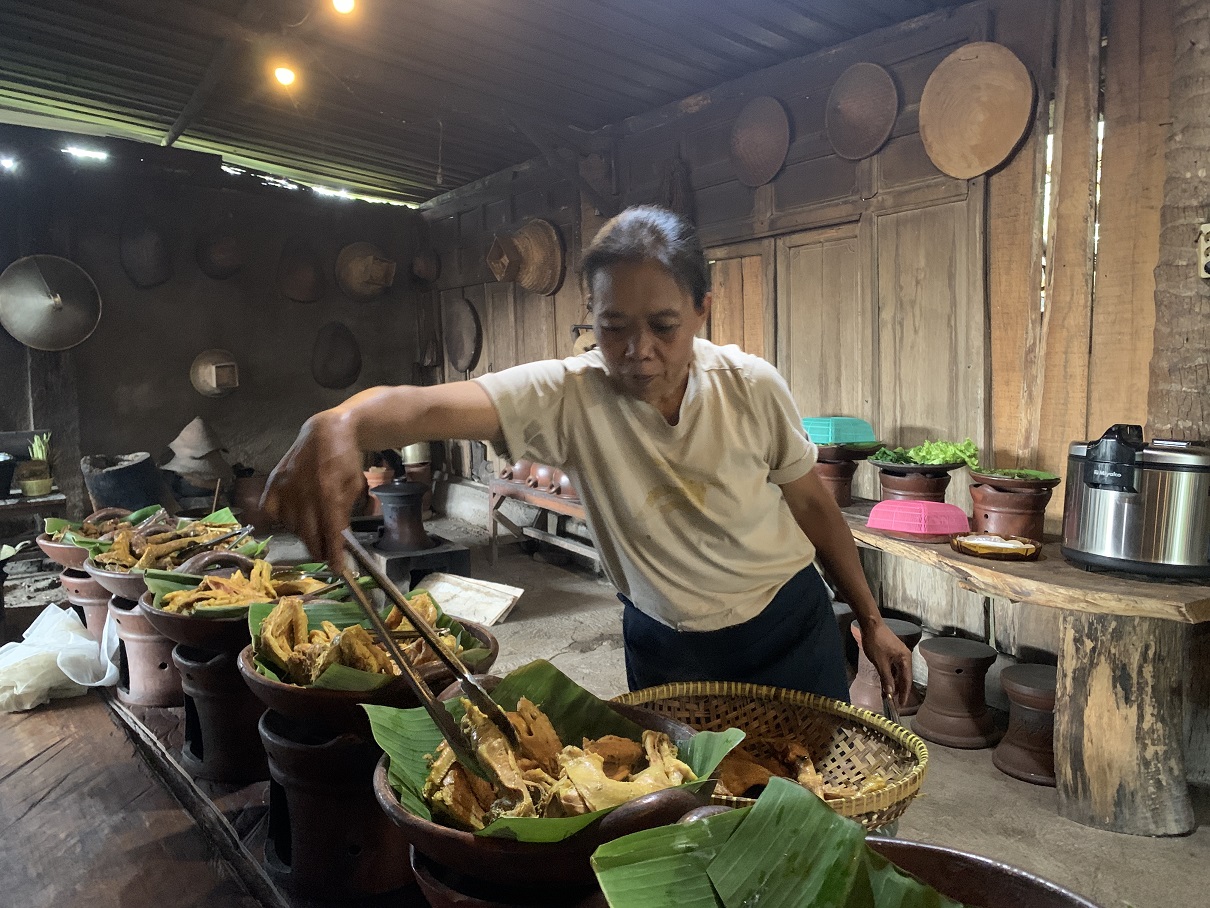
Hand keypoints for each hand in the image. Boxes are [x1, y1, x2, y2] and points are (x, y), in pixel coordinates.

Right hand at [261, 409, 363, 568]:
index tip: (337, 568)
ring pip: (291, 525)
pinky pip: (270, 511)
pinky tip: (291, 519)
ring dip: (303, 533)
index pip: (330, 530)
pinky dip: (279, 520)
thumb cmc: (345, 460)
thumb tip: (339, 539)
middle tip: (325, 555)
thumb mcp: (354, 485)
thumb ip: (345, 512)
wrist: (326, 431)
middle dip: (318, 548)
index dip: (333, 552)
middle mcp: (304, 490)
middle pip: (308, 532)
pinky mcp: (273, 482)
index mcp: (328, 489)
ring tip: (312, 531)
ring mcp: (285, 486)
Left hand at [859, 620, 913, 707]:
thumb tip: (890, 694)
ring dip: (893, 684)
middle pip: (903, 678)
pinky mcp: (891, 652)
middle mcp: (905, 657)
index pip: (907, 681)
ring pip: (897, 673)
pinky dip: (889, 676)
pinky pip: (893, 668)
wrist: (870, 623)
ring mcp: (898, 654)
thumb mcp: (880, 663)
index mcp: (905, 659)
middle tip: (893, 703)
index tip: (900, 705)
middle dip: (898, 690)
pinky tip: (884, 683)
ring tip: (888, 696)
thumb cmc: (876, 642)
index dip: (904, 694)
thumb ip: (886, 679)